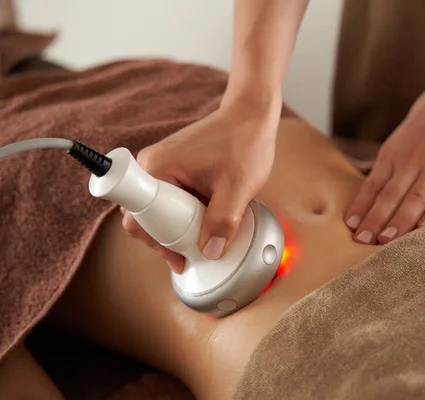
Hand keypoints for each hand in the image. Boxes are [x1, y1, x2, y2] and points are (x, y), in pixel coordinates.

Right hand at [121, 94, 280, 271]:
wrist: (252, 115)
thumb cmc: (244, 142)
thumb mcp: (238, 188)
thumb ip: (224, 222)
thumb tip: (210, 252)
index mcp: (157, 168)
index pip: (138, 218)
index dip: (157, 242)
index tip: (180, 255)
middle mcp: (151, 166)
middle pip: (146, 218)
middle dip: (169, 239)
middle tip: (195, 251)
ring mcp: (162, 166)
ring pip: (160, 211)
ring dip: (180, 227)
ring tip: (205, 234)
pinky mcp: (174, 169)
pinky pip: (171, 200)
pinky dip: (186, 214)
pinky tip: (207, 218)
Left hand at [344, 74, 424, 244]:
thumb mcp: (404, 137)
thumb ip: (392, 163)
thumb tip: (375, 192)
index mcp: (394, 153)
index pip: (373, 185)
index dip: (362, 207)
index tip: (350, 227)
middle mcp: (413, 160)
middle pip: (390, 196)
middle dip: (375, 220)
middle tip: (362, 241)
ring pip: (415, 198)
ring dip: (400, 222)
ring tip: (386, 241)